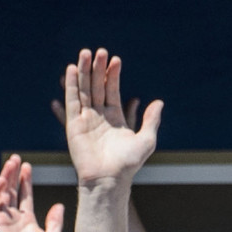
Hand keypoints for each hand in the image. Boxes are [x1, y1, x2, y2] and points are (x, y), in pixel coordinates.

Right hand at [0, 154, 64, 231]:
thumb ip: (56, 222)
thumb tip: (59, 206)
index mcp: (26, 222)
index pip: (25, 196)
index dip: (25, 181)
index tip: (27, 167)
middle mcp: (13, 220)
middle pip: (11, 191)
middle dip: (13, 175)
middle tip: (16, 159)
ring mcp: (2, 221)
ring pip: (1, 194)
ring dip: (5, 178)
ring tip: (11, 163)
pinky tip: (2, 180)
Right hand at [62, 49, 163, 187]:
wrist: (109, 179)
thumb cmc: (128, 164)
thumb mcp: (146, 140)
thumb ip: (151, 120)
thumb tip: (159, 102)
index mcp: (115, 118)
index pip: (112, 90)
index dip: (113, 75)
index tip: (116, 59)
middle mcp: (99, 116)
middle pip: (97, 86)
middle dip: (98, 69)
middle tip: (99, 51)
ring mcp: (86, 119)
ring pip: (84, 90)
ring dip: (84, 72)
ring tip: (85, 53)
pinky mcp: (74, 125)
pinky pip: (73, 101)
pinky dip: (72, 85)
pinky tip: (73, 69)